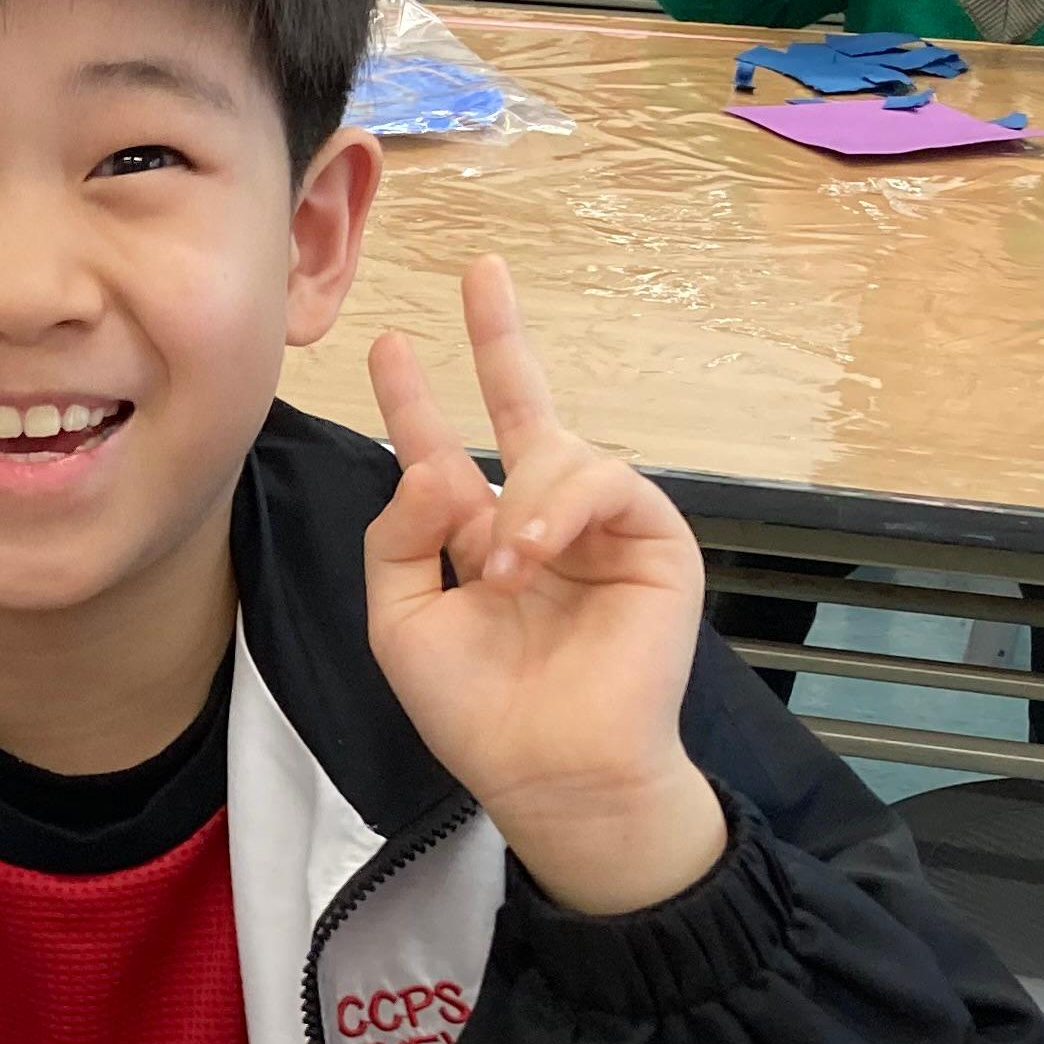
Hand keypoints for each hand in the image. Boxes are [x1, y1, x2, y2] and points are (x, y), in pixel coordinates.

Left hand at [363, 257, 726, 919]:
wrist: (550, 772)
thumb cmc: (477, 712)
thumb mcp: (402, 620)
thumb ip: (398, 535)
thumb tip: (438, 466)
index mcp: (477, 539)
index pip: (443, 453)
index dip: (415, 401)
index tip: (389, 344)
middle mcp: (538, 522)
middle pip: (525, 409)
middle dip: (502, 338)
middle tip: (481, 270)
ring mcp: (599, 529)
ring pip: (558, 455)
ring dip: (521, 506)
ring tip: (499, 572)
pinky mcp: (654, 542)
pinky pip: (606, 483)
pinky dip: (559, 512)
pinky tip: (530, 558)